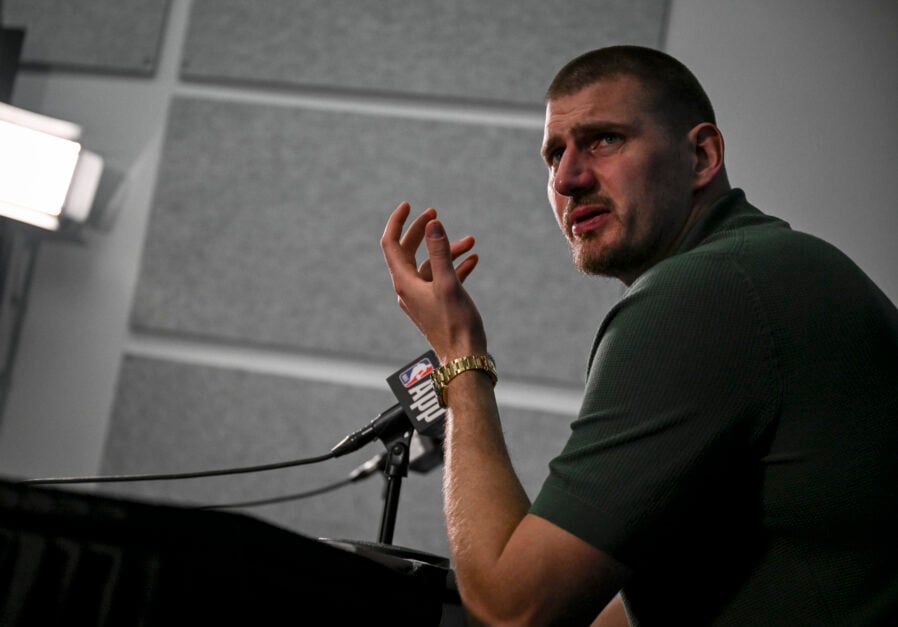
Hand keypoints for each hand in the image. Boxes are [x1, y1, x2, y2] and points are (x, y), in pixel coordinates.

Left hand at [381, 202, 487, 361]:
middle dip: (423, 232)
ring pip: (430, 265)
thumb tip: (433, 224)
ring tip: (471, 242)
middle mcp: (408, 289)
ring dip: (447, 251)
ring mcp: (421, 298)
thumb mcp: (449, 284)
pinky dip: (454, 267)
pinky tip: (473, 260)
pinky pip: (441, 279)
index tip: (409, 205)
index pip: (391, 244)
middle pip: (408, 251)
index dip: (397, 222)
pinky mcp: (435, 305)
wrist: (464, 359)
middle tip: (436, 215)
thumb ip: (440, 253)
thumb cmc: (456, 324)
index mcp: (404, 283)